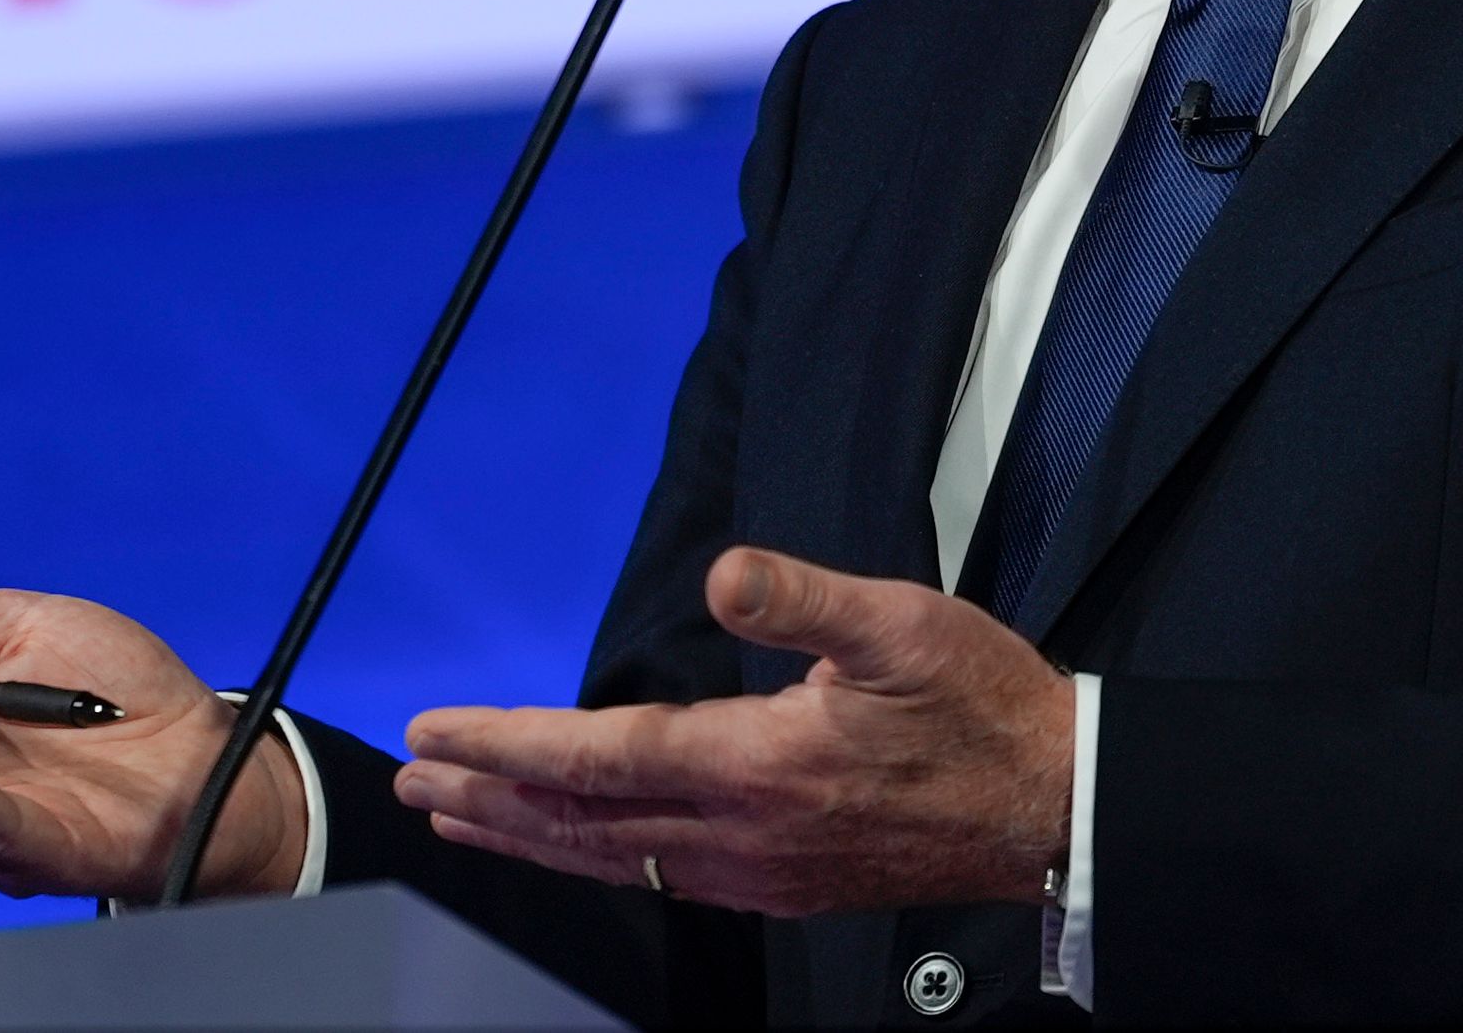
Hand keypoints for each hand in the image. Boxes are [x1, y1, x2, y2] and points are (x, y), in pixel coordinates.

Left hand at [395, 547, 1070, 915]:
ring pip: (612, 859)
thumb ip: (802, 599)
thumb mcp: (902, 623)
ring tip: (463, 815)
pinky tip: (584, 844)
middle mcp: (741, 834)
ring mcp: (759, 872)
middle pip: (581, 822)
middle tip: (411, 782)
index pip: (596, 755)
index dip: (504, 743)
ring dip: (528, 834)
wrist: (1050, 804)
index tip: (434, 729)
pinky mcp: (783, 887)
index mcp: (759, 765)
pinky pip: (659, 876)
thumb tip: (724, 575)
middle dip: (486, 799)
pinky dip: (595, 855)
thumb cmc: (982, 705)